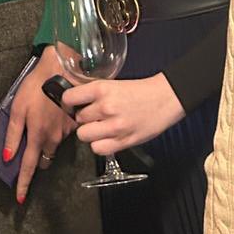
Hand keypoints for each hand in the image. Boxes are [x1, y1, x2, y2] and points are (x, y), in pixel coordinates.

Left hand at [4, 45, 74, 204]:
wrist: (61, 71)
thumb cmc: (36, 87)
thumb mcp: (17, 109)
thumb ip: (13, 135)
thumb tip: (8, 156)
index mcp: (37, 136)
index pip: (29, 167)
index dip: (24, 183)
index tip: (20, 198)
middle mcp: (54, 138)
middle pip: (44, 158)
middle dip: (37, 158)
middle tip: (30, 147)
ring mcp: (67, 132)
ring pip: (54, 145)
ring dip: (47, 140)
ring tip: (41, 120)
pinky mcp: (75, 123)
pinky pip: (64, 133)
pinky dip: (58, 128)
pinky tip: (53, 113)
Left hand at [63, 73, 185, 153]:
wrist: (164, 98)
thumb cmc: (139, 91)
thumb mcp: (113, 85)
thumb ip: (94, 94)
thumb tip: (75, 102)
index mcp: (101, 88)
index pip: (69, 98)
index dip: (69, 103)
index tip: (72, 105)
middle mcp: (105, 107)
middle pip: (78, 119)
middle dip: (84, 118)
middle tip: (95, 116)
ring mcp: (114, 126)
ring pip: (84, 135)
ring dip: (90, 133)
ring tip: (100, 128)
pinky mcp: (123, 141)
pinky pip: (97, 148)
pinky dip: (100, 145)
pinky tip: (107, 138)